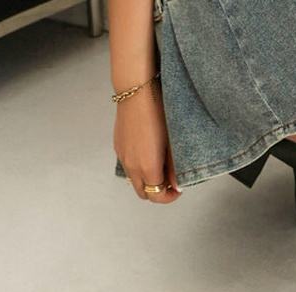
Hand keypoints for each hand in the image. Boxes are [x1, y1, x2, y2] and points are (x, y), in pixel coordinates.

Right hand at [114, 80, 181, 203]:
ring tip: (160, 167)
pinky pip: (128, 167)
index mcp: (147, 168)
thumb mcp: (172, 143)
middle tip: (169, 181)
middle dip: (157, 192)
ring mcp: (122, 157)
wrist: (136, 90)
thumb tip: (176, 185)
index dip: (169, 197)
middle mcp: (132, 166)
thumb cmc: (158, 112)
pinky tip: (148, 155)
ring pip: (134, 181)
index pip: (157, 196)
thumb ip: (174, 168)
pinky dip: (138, 169)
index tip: (178, 189)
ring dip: (146, 181)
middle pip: (143, 194)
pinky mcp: (118, 147)